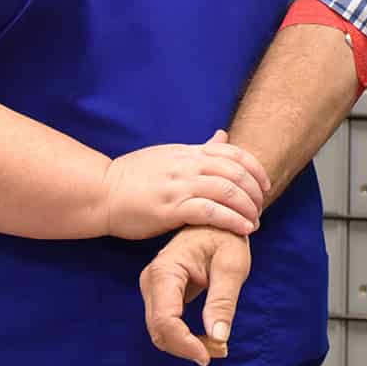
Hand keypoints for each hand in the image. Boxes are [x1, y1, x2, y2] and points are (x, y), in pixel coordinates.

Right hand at [101, 129, 271, 238]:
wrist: (101, 192)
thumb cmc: (133, 177)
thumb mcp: (169, 155)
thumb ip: (198, 149)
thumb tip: (222, 136)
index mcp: (188, 152)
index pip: (234, 154)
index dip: (256, 169)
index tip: (265, 185)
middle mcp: (187, 165)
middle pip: (236, 172)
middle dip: (255, 192)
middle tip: (261, 208)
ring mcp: (179, 186)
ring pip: (227, 191)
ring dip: (248, 208)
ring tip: (255, 222)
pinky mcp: (170, 208)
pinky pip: (210, 211)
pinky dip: (232, 220)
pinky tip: (243, 229)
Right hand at [139, 225, 251, 365]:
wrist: (218, 222)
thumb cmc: (227, 237)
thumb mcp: (233, 265)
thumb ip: (223, 300)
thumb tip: (218, 337)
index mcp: (165, 270)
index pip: (165, 319)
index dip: (184, 343)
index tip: (210, 355)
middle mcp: (151, 280)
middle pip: (159, 330)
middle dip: (188, 347)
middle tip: (222, 351)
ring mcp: (152, 289)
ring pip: (160, 332)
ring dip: (187, 345)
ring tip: (220, 346)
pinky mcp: (159, 296)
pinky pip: (166, 325)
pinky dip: (186, 338)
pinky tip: (210, 338)